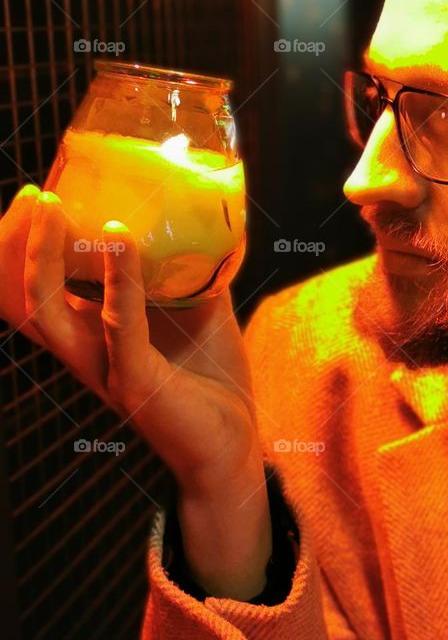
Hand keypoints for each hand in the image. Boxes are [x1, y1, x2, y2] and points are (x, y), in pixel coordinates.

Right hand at [0, 184, 260, 494]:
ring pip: (47, 312)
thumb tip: (206, 215)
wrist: (233, 443)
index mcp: (92, 334)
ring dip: (44, 257)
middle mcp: (85, 351)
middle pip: (23, 297)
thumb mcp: (198, 310)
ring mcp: (103, 368)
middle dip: (16, 244)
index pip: (37, 289)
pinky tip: (121, 240)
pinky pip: (118, 323)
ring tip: (54, 209)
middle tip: (35, 196)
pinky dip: (118, 279)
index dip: (24, 246)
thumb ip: (191, 269)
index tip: (40, 196)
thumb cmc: (211, 380)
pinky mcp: (134, 382)